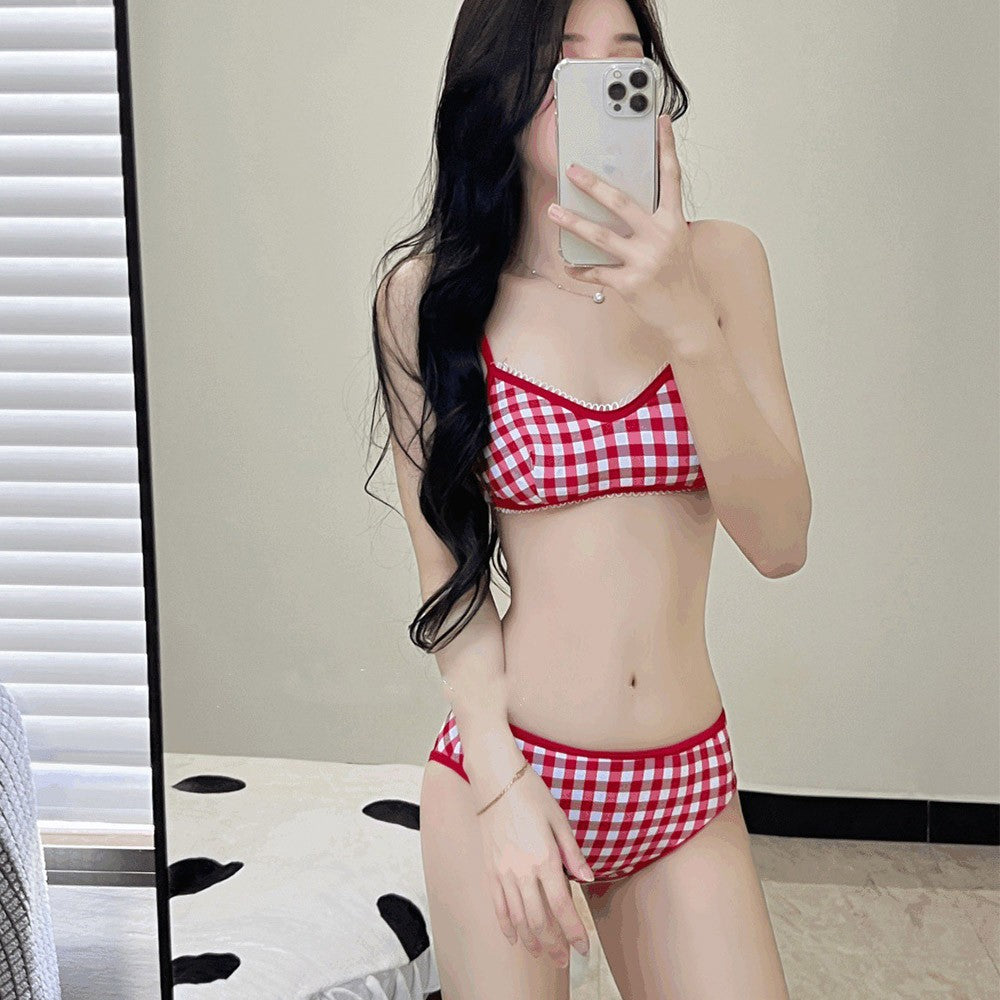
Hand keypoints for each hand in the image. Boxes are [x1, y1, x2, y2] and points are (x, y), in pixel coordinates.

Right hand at [475, 758, 593, 967]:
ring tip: (543, 954)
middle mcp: (522, 871)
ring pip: (518, 919)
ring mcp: (503, 872)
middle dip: (554, 945)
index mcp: (545, 859)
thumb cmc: (530, 795)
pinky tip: (514, 938)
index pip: (563, 907)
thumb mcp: (559, 820)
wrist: (496, 781)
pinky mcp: (489, 870)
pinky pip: (498, 906)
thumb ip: (573, 853)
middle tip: (565, 960)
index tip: (584, 948)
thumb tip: (588, 878)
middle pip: (539, 921)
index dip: (574, 932)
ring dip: (532, 941)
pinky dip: (506, 926)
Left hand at [546, 113, 713, 339]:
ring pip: (601, 236)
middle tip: (572, 170)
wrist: (687, 316)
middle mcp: (660, 236)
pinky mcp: (630, 283)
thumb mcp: (674, 243)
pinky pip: (597, 272)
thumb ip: (654, 222)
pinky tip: (568, 264)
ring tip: (553, 210)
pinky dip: (580, 269)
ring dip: (573, 222)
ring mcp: (644, 260)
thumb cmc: (677, 277)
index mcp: (673, 222)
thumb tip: (622, 204)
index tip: (660, 121)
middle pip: (622, 202)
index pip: (670, 177)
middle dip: (594, 184)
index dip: (666, 147)